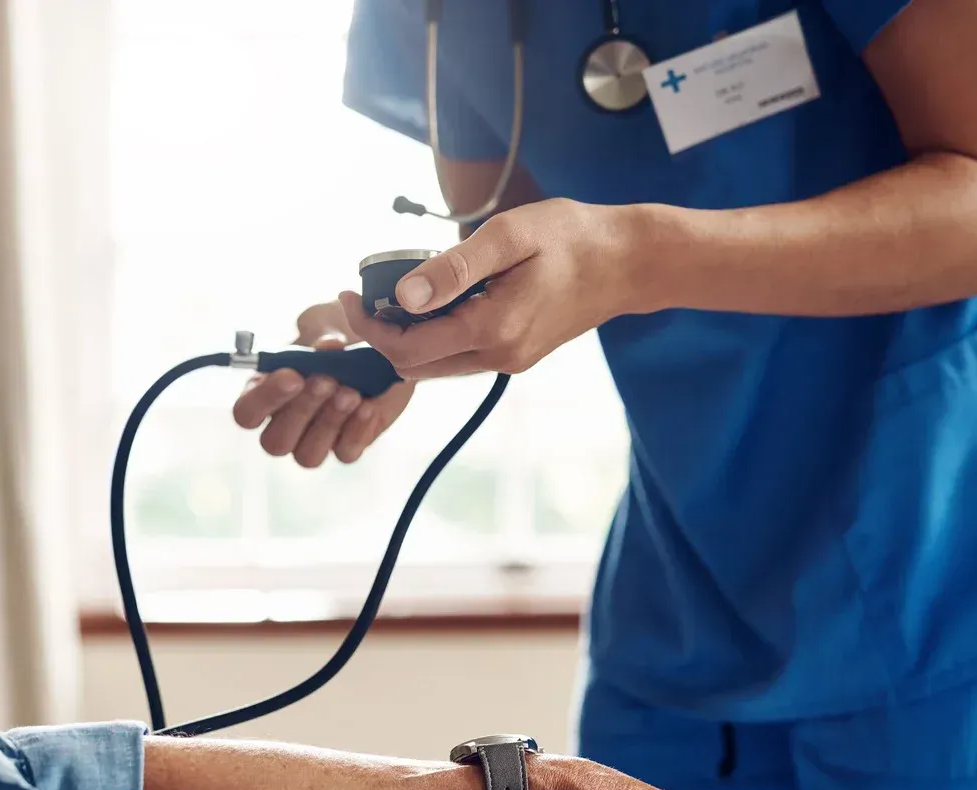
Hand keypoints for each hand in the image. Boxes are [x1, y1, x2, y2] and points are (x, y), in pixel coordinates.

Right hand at [231, 301, 414, 465]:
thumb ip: (320, 335)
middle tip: (327, 380)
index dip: (265, 399)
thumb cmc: (338, 337)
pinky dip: (357, 431)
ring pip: (308, 456)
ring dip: (329, 423)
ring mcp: (314, 442)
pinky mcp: (347, 447)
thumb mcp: (326, 325)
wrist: (377, 351)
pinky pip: (346, 454)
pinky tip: (369, 407)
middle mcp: (284, 425)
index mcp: (264, 395)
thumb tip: (328, 346)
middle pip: (275, 442)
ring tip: (351, 393)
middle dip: (302, 410)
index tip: (292, 375)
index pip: (246, 413)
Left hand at [347, 198, 636, 379]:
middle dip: (383, 336)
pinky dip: (436, 338)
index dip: (369, 327)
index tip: (348, 294)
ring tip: (392, 298)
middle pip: (416, 367)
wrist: (628, 261)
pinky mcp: (518, 354)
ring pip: (437, 366)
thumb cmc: (573, 237)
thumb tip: (404, 295)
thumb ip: (454, 268)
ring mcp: (510, 360)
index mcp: (494, 329)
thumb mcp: (509, 236)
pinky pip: (462, 357)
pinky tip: (432, 304)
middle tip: (363, 297)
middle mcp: (500, 356)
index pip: (408, 349)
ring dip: (408, 339)